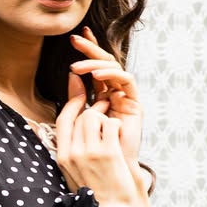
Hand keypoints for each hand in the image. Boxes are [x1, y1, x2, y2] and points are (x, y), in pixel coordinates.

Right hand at [55, 73, 140, 206]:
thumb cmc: (97, 192)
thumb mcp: (75, 171)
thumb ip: (73, 147)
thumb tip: (76, 122)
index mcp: (62, 156)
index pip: (63, 119)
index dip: (73, 101)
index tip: (80, 89)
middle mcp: (72, 153)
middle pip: (81, 115)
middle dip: (95, 109)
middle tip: (106, 112)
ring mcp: (89, 152)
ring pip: (95, 116)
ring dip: (106, 118)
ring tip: (113, 129)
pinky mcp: (107, 153)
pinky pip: (111, 124)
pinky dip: (117, 126)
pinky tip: (120, 137)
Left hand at [69, 26, 143, 168]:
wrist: (111, 170)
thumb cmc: (92, 149)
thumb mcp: (78, 119)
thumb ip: (76, 99)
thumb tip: (71, 75)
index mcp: (102, 94)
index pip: (94, 67)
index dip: (87, 50)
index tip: (74, 37)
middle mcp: (115, 92)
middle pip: (104, 63)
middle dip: (90, 48)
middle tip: (74, 39)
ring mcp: (126, 97)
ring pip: (114, 69)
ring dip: (95, 63)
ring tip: (77, 66)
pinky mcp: (135, 103)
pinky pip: (126, 81)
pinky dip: (111, 75)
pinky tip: (96, 75)